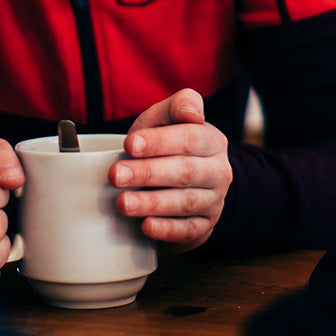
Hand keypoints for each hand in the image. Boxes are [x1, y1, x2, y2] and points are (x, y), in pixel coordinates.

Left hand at [109, 88, 231, 250]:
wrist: (176, 181)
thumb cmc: (165, 144)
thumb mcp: (168, 119)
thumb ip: (179, 105)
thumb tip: (193, 112)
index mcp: (212, 140)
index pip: (190, 138)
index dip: (159, 142)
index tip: (130, 145)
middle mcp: (219, 171)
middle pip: (185, 172)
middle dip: (148, 173)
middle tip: (116, 175)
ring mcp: (214, 202)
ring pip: (185, 202)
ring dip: (152, 203)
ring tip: (123, 203)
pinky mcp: (204, 227)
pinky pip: (188, 230)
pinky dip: (166, 229)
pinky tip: (146, 226)